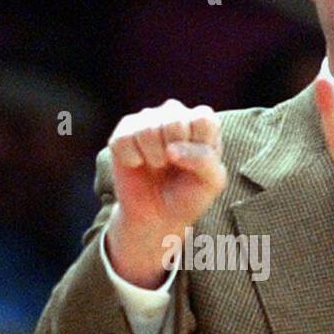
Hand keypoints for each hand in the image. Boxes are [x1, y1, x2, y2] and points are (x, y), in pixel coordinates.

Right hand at [105, 100, 226, 286]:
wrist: (158, 219)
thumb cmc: (189, 198)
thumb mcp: (212, 183)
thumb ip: (205, 161)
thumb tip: (174, 149)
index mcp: (202, 122)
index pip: (203, 117)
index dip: (198, 148)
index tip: (193, 169)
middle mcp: (174, 114)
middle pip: (174, 118)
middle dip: (174, 153)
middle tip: (172, 170)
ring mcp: (146, 120)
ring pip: (148, 126)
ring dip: (153, 158)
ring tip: (156, 169)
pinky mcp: (121, 133)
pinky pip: (125, 139)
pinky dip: (132, 160)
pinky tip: (138, 167)